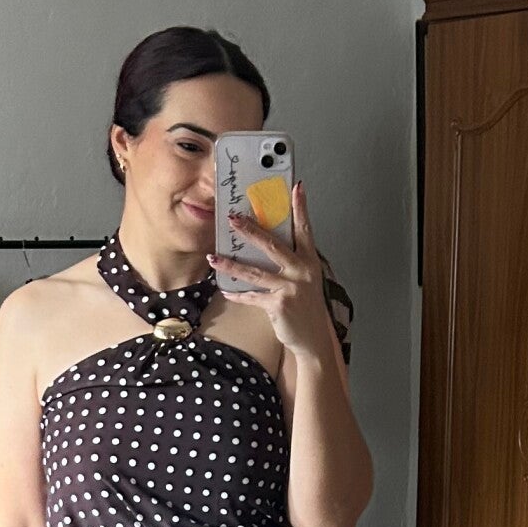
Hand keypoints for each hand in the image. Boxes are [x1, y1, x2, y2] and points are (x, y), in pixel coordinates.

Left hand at [216, 183, 333, 362]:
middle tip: (233, 218)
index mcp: (309, 261)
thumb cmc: (306, 307)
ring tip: (213, 256)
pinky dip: (237, 293)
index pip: (305, 229)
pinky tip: (225, 289)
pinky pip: (252, 296)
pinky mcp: (278, 304)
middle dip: (251, 230)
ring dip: (231, 264)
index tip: (296, 187)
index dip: (301, 208)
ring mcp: (291, 288)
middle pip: (273, 245)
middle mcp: (302, 272)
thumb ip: (290, 262)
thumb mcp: (304, 280)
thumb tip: (264, 243)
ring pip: (255, 272)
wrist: (313, 339)